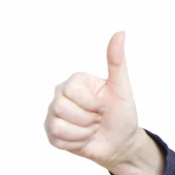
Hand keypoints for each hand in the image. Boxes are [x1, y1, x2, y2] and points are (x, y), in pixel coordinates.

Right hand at [44, 31, 141, 168]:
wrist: (121, 142)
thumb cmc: (122, 114)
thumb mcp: (122, 88)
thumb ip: (117, 61)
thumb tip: (121, 32)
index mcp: (76, 81)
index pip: (72, 91)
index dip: (92, 104)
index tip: (103, 106)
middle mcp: (61, 94)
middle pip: (62, 107)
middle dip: (89, 119)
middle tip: (98, 119)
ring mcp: (54, 114)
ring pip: (59, 124)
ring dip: (84, 132)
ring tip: (91, 129)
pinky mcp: (52, 133)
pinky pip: (57, 138)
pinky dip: (76, 142)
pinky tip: (85, 138)